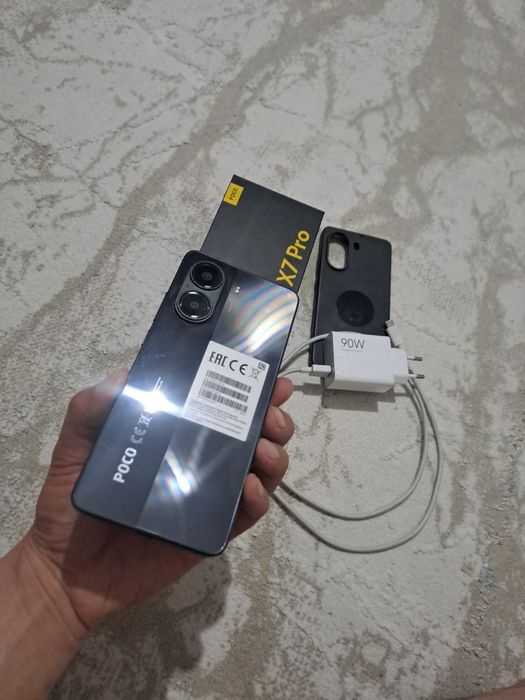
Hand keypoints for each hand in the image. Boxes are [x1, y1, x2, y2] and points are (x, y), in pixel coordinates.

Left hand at [23, 369, 293, 632]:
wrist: (66, 571)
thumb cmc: (71, 505)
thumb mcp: (74, 449)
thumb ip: (89, 411)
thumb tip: (125, 375)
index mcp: (173, 436)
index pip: (217, 405)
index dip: (248, 389)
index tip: (268, 378)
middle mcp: (198, 461)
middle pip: (250, 435)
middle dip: (271, 419)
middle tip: (270, 415)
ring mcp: (207, 497)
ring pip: (259, 471)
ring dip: (273, 455)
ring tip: (264, 449)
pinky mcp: (209, 532)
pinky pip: (245, 515)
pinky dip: (258, 499)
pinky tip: (250, 486)